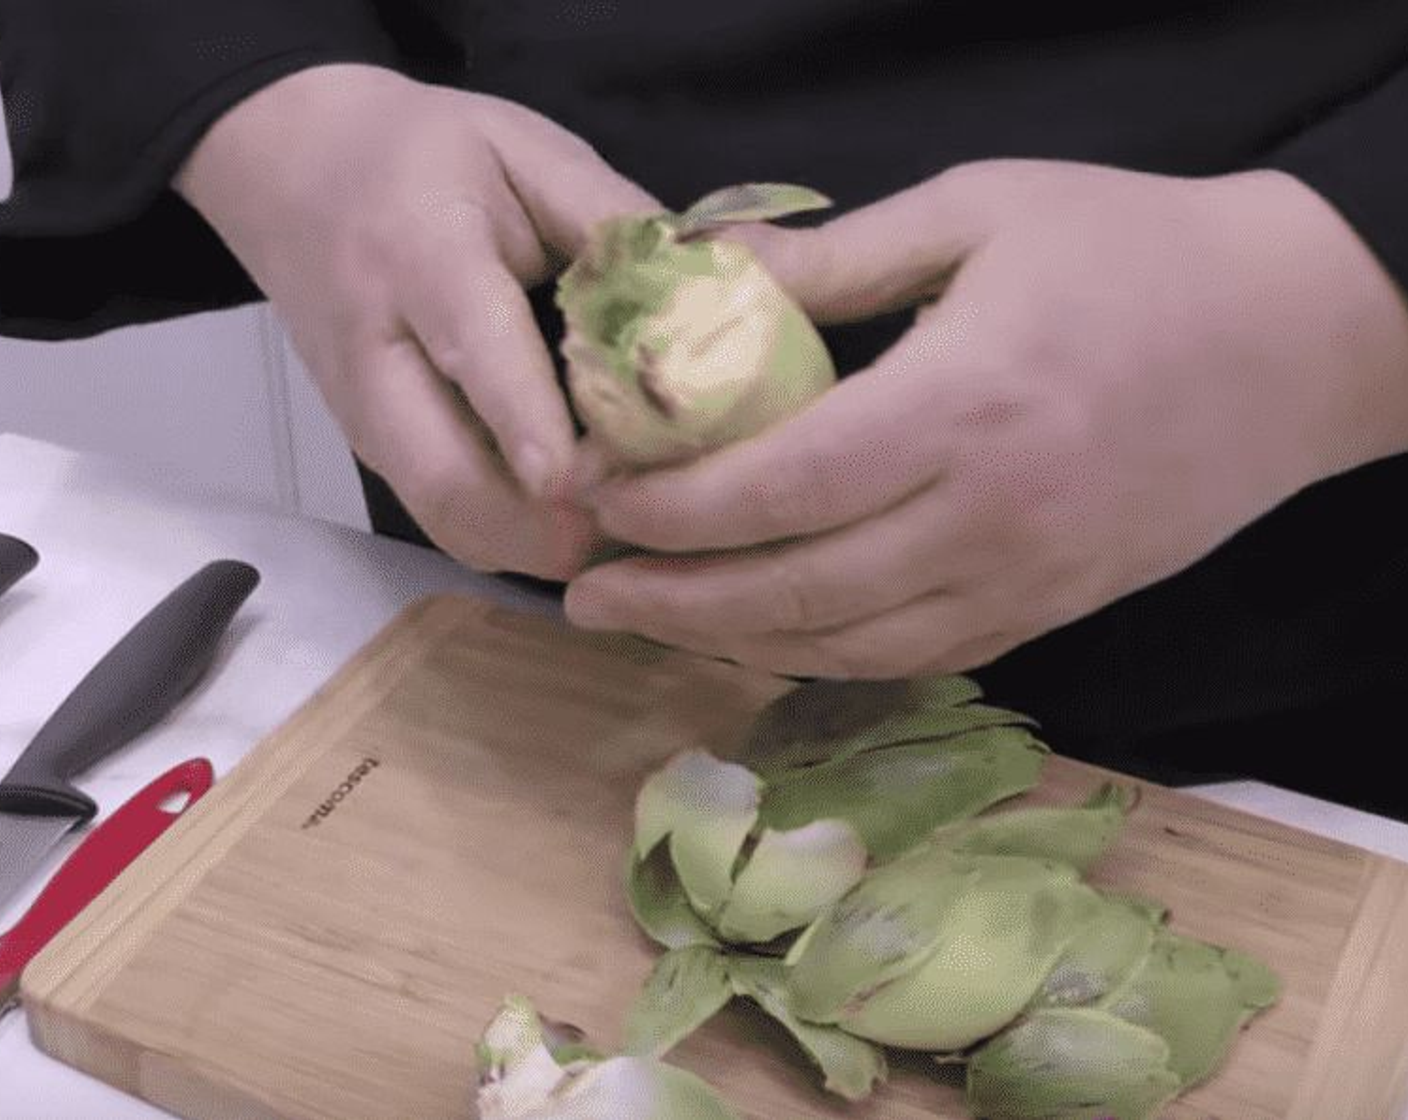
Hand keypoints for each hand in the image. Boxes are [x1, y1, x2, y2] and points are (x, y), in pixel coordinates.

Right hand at [175, 64, 657, 577]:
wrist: (291, 167)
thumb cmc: (422, 155)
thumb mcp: (523, 151)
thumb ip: (610, 219)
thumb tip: (708, 293)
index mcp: (420, 256)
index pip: (474, 350)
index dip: (529, 425)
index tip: (584, 481)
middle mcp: (377, 355)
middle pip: (445, 477)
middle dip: (544, 527)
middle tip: (642, 526)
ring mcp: (365, 416)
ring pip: (444, 517)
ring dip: (536, 545)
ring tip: (625, 530)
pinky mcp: (370, 449)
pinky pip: (443, 516)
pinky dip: (513, 537)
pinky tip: (577, 519)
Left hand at [563, 160, 1407, 676]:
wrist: (1296, 339)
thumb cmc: (1134, 253)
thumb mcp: (981, 212)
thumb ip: (836, 263)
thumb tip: (706, 275)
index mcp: (965, 405)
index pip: (782, 485)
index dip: (675, 508)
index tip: (601, 501)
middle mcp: (989, 516)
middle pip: (797, 590)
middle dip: (674, 600)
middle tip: (585, 594)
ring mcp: (1024, 580)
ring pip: (849, 645)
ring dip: (733, 641)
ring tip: (651, 621)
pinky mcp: (1050, 610)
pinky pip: (913, 657)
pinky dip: (822, 656)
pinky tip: (762, 635)